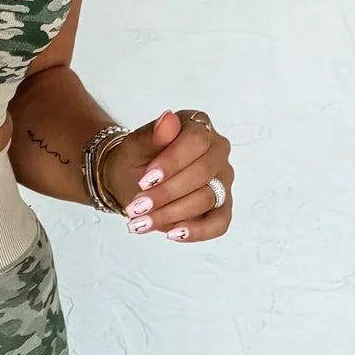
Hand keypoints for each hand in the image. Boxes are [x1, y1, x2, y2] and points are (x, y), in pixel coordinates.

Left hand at [101, 108, 233, 241]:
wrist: (133, 181)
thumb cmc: (137, 159)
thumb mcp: (134, 146)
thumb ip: (152, 135)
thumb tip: (168, 120)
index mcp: (198, 126)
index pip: (196, 140)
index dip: (172, 162)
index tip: (146, 179)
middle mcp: (217, 151)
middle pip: (203, 172)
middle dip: (167, 192)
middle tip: (137, 206)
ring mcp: (222, 179)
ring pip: (207, 198)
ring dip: (171, 213)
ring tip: (142, 221)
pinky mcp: (222, 206)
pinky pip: (220, 222)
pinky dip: (197, 231)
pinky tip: (172, 234)